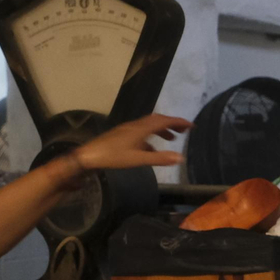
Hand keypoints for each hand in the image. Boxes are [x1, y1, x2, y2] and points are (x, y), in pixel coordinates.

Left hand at [71, 114, 190, 171]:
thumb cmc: (113, 156)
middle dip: (172, 123)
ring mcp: (128, 130)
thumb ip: (159, 158)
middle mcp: (135, 126)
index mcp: (141, 128)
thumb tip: (180, 158)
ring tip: (172, 138)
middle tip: (184, 130)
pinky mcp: (122, 136)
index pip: (164, 121)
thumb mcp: (138, 159)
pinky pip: (142, 133)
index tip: (191, 125)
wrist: (88, 156)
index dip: (178, 122)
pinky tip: (152, 148)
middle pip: (157, 120)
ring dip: (162, 130)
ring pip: (149, 126)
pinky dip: (151, 137)